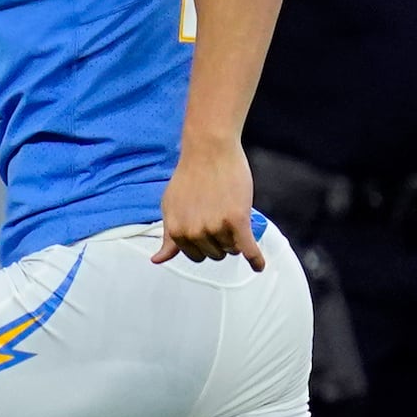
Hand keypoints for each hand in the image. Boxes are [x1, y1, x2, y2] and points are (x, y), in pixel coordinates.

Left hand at [154, 139, 265, 270]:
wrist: (209, 150)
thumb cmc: (190, 176)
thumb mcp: (170, 207)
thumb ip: (168, 236)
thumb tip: (157, 260)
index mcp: (176, 231)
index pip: (195, 256)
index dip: (204, 243)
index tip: (208, 229)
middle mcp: (194, 233)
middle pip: (215, 254)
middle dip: (220, 240)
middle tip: (220, 215)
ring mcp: (215, 228)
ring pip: (232, 249)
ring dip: (235, 238)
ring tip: (231, 214)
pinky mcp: (237, 220)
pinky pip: (248, 248)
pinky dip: (255, 259)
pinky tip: (259, 266)